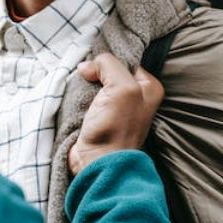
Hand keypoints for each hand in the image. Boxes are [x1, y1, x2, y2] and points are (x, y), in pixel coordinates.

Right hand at [68, 53, 164, 175]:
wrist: (98, 162)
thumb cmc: (116, 128)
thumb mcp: (121, 87)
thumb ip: (108, 65)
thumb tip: (87, 67)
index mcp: (149, 88)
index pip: (126, 60)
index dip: (109, 60)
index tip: (94, 65)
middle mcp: (135, 97)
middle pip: (109, 72)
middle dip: (95, 72)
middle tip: (84, 76)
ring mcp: (116, 109)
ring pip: (96, 84)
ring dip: (84, 85)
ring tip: (78, 88)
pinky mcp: (99, 118)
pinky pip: (87, 98)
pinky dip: (78, 96)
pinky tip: (74, 98)